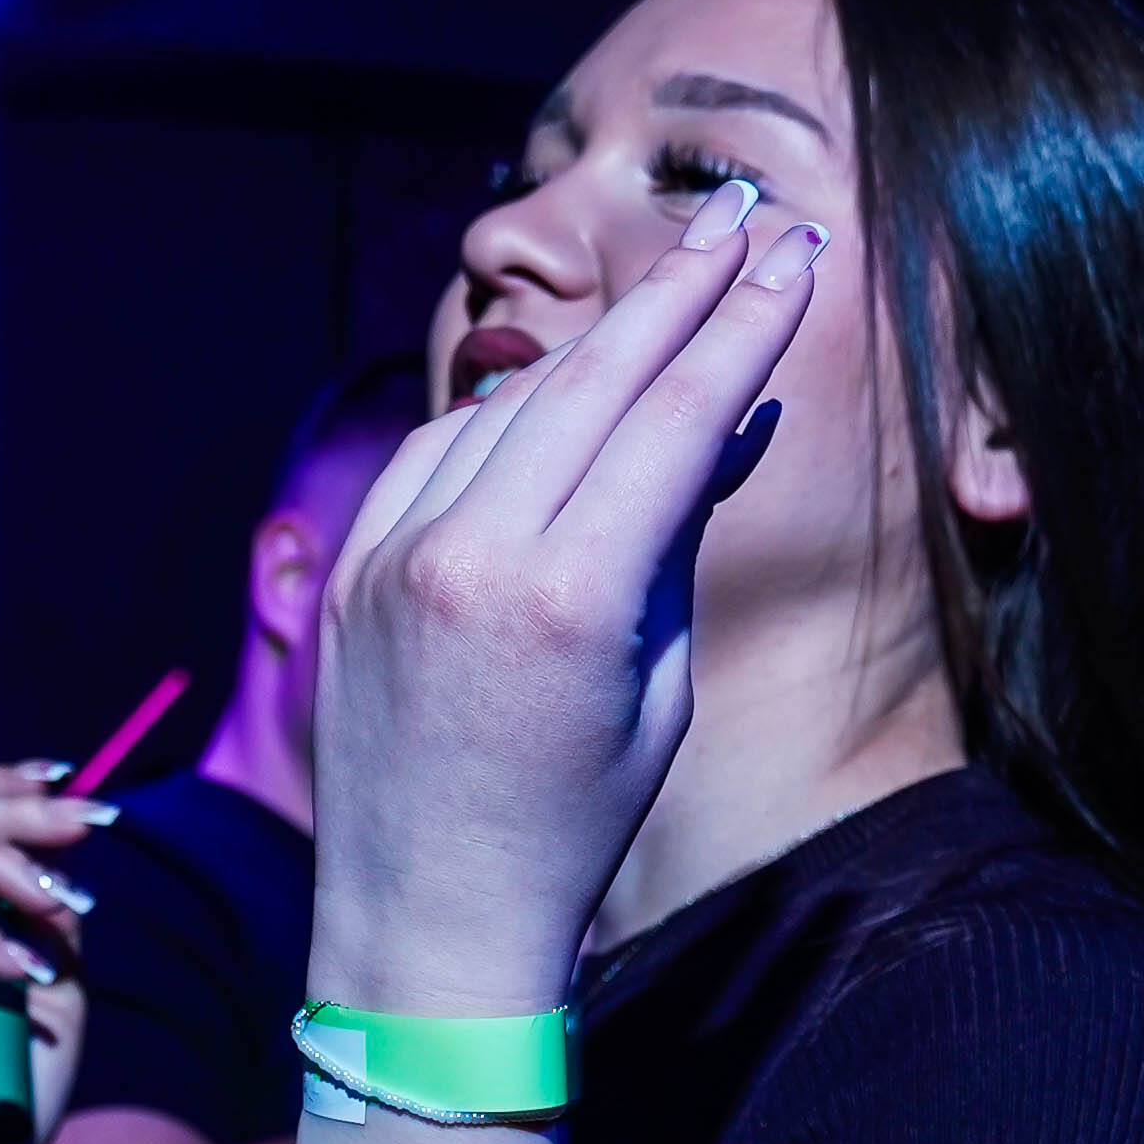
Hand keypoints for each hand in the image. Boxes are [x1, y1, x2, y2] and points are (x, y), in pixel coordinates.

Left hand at [310, 181, 820, 1014]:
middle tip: (743, 219)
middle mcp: (469, 557)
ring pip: (510, 402)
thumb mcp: (657, 690)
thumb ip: (673, 545)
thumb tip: (718, 425)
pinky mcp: (349, 571)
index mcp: (568, 597)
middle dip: (679, 292)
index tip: (794, 259)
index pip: (676, 418)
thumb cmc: (569, 827)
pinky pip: (434, 451)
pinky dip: (500, 413)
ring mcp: (392, 558)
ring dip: (595, 346)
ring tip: (670, 296)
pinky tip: (557, 392)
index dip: (744, 327)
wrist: (426, 923)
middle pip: (593, 380)